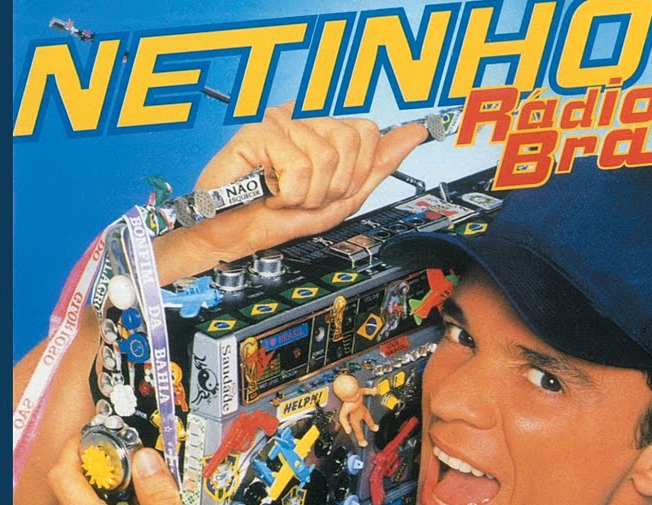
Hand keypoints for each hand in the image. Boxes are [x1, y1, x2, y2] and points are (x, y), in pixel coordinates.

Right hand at [179, 102, 429, 263]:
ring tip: (284, 195)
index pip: (367, 132)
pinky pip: (298, 166)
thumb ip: (378, 164)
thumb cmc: (278, 216)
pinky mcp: (256, 133)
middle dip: (333, 186)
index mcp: (323, 130)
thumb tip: (416, 132)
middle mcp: (303, 120)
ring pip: (325, 157)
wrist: (235, 237)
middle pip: (349, 141)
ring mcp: (279, 123)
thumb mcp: (341, 198)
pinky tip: (268, 191)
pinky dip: (287, 194)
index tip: (329, 189)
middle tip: (304, 195)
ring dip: (307, 194)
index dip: (355, 172)